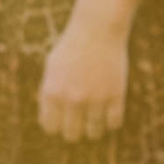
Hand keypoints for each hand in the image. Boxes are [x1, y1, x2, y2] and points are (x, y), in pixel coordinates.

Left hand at [38, 15, 127, 140]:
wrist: (98, 28)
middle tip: (81, 119)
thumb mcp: (52, 67)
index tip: (64, 117)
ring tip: (96, 114)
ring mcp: (94, 98)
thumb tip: (50, 122)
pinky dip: (112, 121)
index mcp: (52, 92)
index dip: (57, 124)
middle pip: (71, 135)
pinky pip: (114, 123)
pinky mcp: (115, 95)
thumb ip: (48, 94)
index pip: (50, 127)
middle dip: (75, 129)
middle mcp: (71, 99)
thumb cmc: (73, 46)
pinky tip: (110, 110)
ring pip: (94, 133)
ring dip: (94, 127)